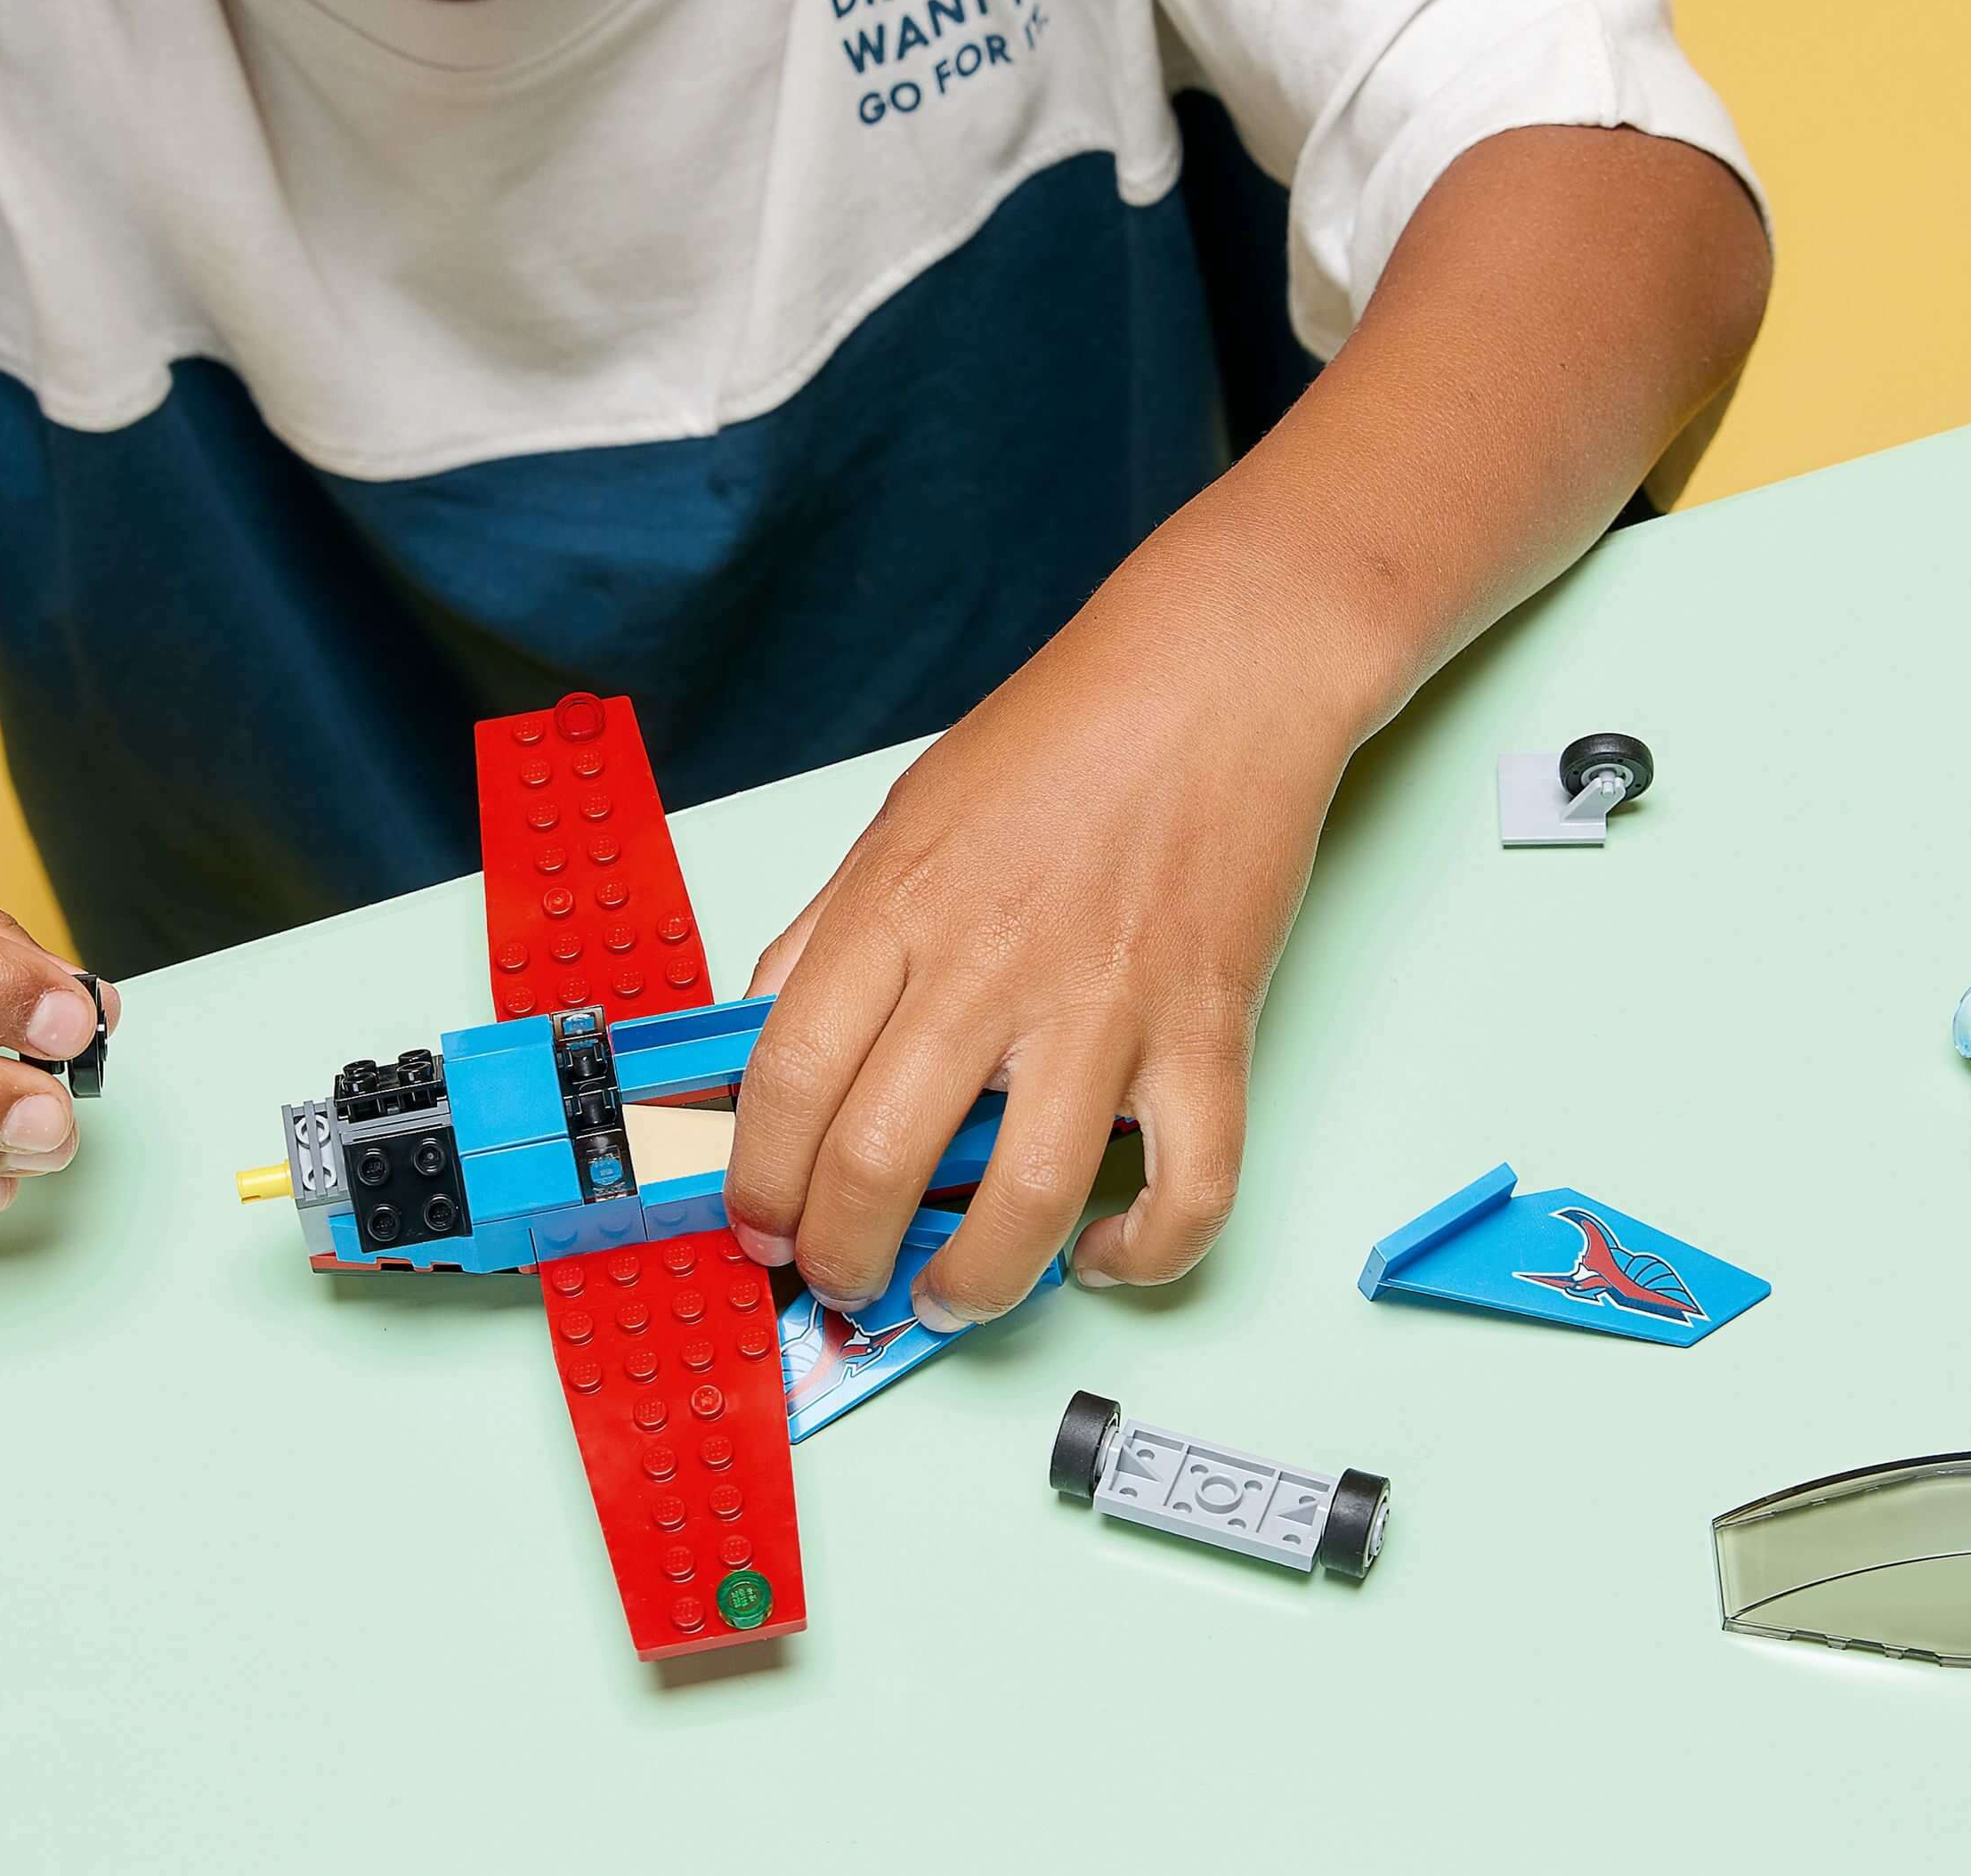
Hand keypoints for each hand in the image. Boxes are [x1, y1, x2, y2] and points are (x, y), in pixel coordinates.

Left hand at [722, 565, 1350, 1330]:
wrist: (1217, 671)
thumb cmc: (1063, 733)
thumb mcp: (903, 815)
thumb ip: (829, 931)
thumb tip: (758, 1039)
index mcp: (899, 908)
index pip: (784, 1080)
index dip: (754, 1183)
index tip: (757, 1225)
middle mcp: (991, 967)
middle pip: (876, 1165)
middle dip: (839, 1260)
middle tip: (841, 1279)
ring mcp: (1107, 1006)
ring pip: (1021, 1208)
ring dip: (970, 1290)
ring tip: (950, 1299)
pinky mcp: (1209, 1029)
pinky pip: (1189, 1189)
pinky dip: (1147, 1255)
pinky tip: (1108, 1254)